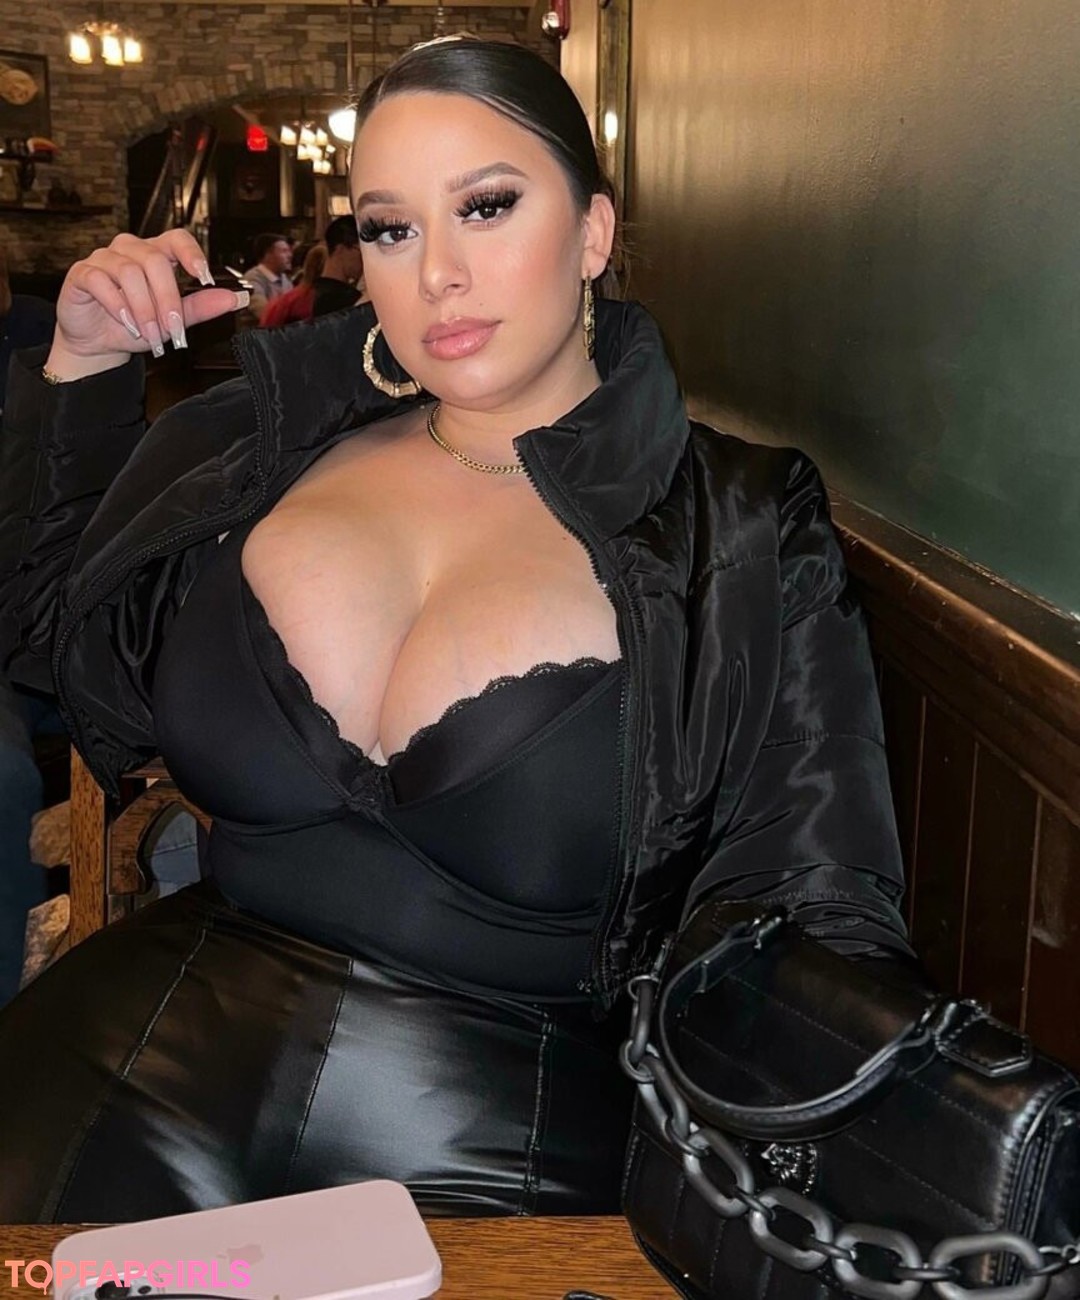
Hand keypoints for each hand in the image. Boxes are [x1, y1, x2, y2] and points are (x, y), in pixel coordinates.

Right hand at [46, 230, 247, 381]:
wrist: (98, 342)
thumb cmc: (135, 326)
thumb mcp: (172, 321)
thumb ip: (201, 307)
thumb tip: (235, 299)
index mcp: (155, 255)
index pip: (176, 239)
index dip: (191, 253)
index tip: (204, 277)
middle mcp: (130, 250)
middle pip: (154, 261)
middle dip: (167, 299)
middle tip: (173, 330)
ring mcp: (104, 258)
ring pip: (129, 272)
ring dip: (144, 309)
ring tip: (149, 334)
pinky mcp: (82, 273)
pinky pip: (100, 280)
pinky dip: (118, 305)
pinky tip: (127, 322)